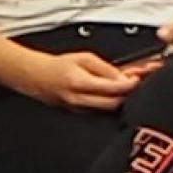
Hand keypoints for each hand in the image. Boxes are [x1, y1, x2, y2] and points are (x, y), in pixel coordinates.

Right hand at [23, 43, 144, 109]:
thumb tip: (124, 78)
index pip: (113, 89)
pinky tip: (111, 95)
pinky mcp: (79, 114)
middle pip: (115, 104)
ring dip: (120, 100)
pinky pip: (100, 111)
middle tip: (134, 85)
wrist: (34, 76)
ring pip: (109, 110)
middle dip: (128, 95)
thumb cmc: (57, 66)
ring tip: (123, 89)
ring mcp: (78, 110)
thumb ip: (106, 68)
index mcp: (80, 83)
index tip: (137, 79)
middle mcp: (79, 100)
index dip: (130, 84)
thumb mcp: (84, 58)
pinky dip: (109, 103)